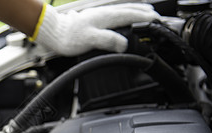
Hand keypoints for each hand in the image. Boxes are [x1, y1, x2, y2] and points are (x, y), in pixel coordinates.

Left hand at [34, 3, 159, 55]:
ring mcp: (99, 15)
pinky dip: (125, 15)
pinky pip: (115, 15)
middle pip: (130, 10)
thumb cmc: (69, 38)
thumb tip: (124, 43)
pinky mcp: (95, 19)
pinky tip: (124, 20)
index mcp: (106, 17)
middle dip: (144, 12)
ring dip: (136, 12)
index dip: (146, 18)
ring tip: (146, 14)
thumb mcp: (90, 40)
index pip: (131, 14)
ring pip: (123, 11)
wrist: (55, 34)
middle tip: (157, 16)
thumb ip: (108, 40)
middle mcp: (104, 13)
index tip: (157, 20)